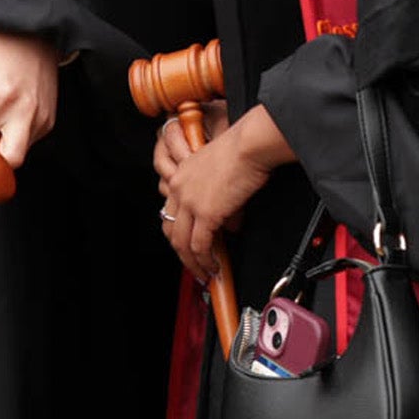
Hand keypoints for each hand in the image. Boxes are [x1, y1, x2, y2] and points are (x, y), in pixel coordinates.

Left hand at [161, 104, 293, 280]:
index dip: (178, 234)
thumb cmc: (241, 150)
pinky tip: (214, 266)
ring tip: (205, 273)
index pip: (170, 212)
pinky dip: (205, 260)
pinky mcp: (205, 213)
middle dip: (182, 254)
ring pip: (182, 244)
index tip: (189, 246)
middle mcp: (179, 189)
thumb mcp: (220, 174)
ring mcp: (190, 202)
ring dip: (193, 263)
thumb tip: (230, 225)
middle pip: (171, 231)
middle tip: (194, 266)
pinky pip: (199, 246)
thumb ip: (219, 200)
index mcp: (181, 176)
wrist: (248, 145)